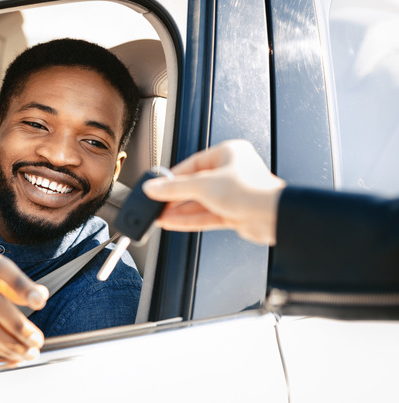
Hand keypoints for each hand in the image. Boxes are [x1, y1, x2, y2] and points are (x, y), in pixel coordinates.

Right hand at [142, 139, 285, 244]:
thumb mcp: (203, 185)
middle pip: (195, 184)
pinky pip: (206, 215)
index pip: (192, 164)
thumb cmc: (252, 191)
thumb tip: (153, 187)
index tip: (156, 186)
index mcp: (229, 153)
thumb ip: (175, 188)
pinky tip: (172, 222)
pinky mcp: (234, 213)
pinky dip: (189, 219)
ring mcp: (233, 194)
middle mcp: (232, 172)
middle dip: (175, 197)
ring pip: (200, 202)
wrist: (274, 217)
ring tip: (159, 216)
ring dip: (179, 210)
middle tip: (156, 203)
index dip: (172, 177)